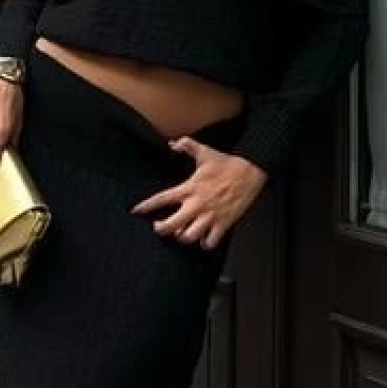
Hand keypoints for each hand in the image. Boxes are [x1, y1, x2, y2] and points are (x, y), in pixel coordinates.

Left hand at [130, 137, 266, 248]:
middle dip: (161, 229)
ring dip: (182, 237)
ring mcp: (210, 216)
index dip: (146, 206)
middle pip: (171, 225)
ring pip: (188, 237)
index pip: (161, 198)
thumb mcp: (205, 152)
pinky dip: (204, 244)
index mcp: (189, 188)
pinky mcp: (223, 223)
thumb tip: (172, 143)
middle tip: (158, 227)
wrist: (250, 171)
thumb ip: (186, 146)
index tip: (136, 211)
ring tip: (181, 233)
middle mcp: (196, 205)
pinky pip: (209, 242)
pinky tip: (203, 239)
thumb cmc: (227, 163)